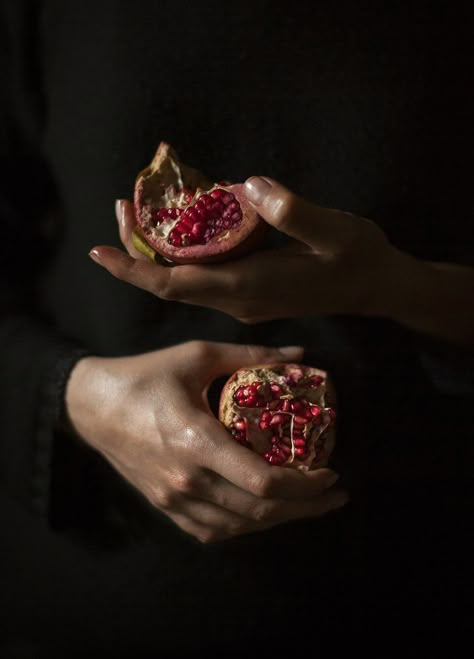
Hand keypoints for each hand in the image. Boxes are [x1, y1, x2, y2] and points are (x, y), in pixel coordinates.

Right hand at [65, 341, 347, 542]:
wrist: (93, 406)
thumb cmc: (146, 376)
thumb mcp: (198, 355)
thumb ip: (251, 355)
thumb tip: (300, 353)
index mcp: (196, 441)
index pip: (262, 481)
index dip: (305, 485)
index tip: (331, 472)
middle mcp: (186, 480)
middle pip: (259, 511)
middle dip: (306, 508)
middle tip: (335, 494)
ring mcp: (173, 499)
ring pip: (239, 526)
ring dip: (280, 520)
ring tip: (309, 504)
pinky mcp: (165, 507)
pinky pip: (213, 530)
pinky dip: (245, 525)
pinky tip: (264, 512)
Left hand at [89, 178, 400, 322]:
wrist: (377, 287)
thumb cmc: (360, 258)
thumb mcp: (336, 230)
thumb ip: (294, 212)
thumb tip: (248, 186)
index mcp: (250, 285)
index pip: (175, 284)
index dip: (134, 270)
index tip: (99, 251)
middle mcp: (238, 298)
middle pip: (170, 283)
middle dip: (136, 254)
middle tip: (121, 208)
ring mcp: (243, 298)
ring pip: (184, 282)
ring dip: (156, 253)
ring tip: (140, 211)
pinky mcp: (250, 292)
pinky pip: (202, 277)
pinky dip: (181, 254)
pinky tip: (182, 227)